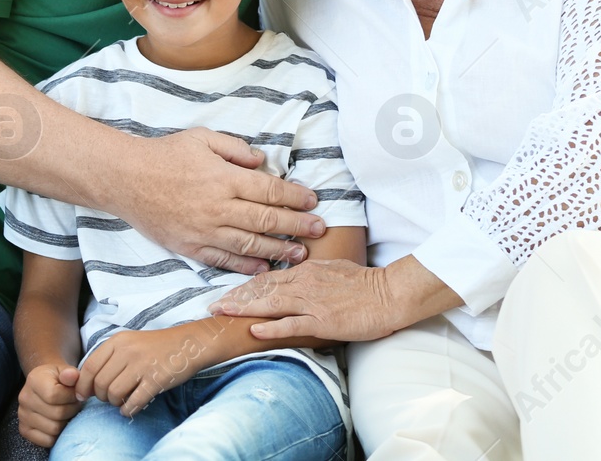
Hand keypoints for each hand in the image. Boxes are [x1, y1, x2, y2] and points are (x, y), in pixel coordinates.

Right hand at [17, 363, 81, 447]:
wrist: (44, 383)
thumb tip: (73, 376)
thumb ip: (71, 373)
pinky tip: (58, 422)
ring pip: (54, 429)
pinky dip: (57, 435)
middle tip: (74, 404)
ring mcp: (22, 415)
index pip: (54, 395)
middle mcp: (24, 398)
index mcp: (34, 380)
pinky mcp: (24, 430)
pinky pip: (47, 440)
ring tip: (67, 412)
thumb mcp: (65, 371)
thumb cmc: (58, 378)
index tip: (76, 394)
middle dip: (71, 410)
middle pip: (56, 414)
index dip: (71, 397)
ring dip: (66, 422)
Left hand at [75, 329, 206, 416]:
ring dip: (114, 403)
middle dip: (101, 396)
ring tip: (121, 400)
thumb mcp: (129, 342)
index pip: (89, 366)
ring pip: (114, 394)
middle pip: (100, 383)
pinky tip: (130, 408)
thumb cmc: (155, 346)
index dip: (83, 385)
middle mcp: (127, 351)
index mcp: (118, 341)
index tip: (84, 395)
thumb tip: (86, 383)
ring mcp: (142, 365)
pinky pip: (133, 402)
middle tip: (109, 397)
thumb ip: (108, 357)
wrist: (188, 344)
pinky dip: (128, 410)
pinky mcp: (156, 379)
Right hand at [116, 127, 324, 274]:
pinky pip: (224, 260)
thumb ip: (235, 148)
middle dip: (297, 226)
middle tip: (320, 230)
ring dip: (278, 249)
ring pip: (250, 244)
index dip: (295, 197)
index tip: (313, 202)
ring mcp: (204, 231)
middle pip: (267, 220)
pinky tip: (264, 267)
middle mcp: (218, 207)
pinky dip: (246, 266)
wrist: (126, 179)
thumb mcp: (202, 138)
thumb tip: (261, 161)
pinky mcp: (190, 247)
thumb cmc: (165, 154)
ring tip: (300, 253)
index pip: (270, 191)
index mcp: (224, 178)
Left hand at [208, 258, 419, 342]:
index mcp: (306, 271)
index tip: (226, 293)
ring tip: (223, 314)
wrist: (389, 294)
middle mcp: (304, 283)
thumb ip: (311, 274)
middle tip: (212, 306)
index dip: (244, 286)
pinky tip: (255, 329)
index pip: (267, 277)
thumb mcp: (333, 270)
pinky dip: (272, 326)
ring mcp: (312, 302)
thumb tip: (296, 276)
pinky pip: (292, 323)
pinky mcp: (322, 320)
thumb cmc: (365, 284)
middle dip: (236, 297)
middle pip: (262, 289)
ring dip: (244, 309)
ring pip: (271, 303)